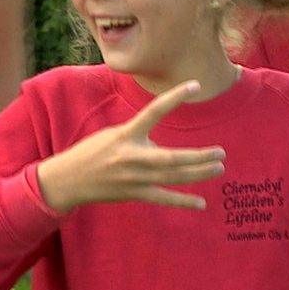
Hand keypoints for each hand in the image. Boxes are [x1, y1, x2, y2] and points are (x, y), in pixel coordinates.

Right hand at [37, 80, 224, 212]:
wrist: (67, 180)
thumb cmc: (93, 152)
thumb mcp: (115, 135)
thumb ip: (141, 137)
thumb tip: (167, 148)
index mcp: (126, 134)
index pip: (154, 111)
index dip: (174, 97)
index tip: (195, 85)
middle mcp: (132, 156)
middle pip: (172, 157)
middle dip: (199, 156)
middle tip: (221, 153)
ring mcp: (134, 177)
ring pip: (173, 177)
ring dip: (198, 174)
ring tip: (219, 169)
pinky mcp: (134, 194)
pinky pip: (163, 198)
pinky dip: (183, 202)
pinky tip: (201, 204)